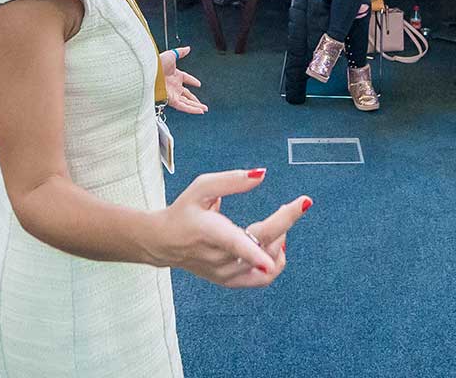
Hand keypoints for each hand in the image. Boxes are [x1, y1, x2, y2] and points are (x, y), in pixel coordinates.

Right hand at [155, 169, 308, 287]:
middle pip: (262, 246)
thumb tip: (261, 175)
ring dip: (280, 241)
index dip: (259, 245)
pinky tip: (275, 246)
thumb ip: (232, 180)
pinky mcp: (229, 281)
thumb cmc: (182, 212)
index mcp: (209, 232)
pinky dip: (275, 262)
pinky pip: (262, 279)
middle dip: (284, 224)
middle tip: (292, 206)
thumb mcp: (201, 187)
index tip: (283, 237)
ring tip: (278, 225)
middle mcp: (218, 257)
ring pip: (267, 264)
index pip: (238, 241)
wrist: (163, 242)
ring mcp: (224, 273)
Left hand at [160, 47, 205, 113]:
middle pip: (187, 95)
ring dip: (196, 107)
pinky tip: (199, 111)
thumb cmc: (156, 63)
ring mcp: (173, 93)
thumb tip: (188, 48)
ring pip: (186, 103)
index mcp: (174, 75)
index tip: (198, 84)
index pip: (186, 78)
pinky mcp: (171, 99)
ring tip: (204, 109)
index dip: (192, 81)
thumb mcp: (171, 55)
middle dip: (195, 100)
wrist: (149, 71)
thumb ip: (180, 52)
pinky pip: (183, 106)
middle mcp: (174, 86)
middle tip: (203, 105)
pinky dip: (191, 109)